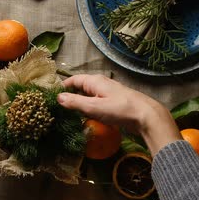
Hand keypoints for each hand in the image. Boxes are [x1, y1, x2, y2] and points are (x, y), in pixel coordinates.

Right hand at [57, 74, 180, 155]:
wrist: (146, 116)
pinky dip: (89, 110)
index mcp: (95, 81)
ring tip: (69, 115)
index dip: (62, 87)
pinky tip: (87, 119)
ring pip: (89, 97)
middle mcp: (101, 84)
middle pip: (80, 88)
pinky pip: (97, 104)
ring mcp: (108, 94)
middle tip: (58, 109)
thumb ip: (74, 102)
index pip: (73, 80)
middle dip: (70, 96)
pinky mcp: (114, 104)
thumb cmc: (119, 109)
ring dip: (80, 105)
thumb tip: (58, 97)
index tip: (52, 96)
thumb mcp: (93, 107)